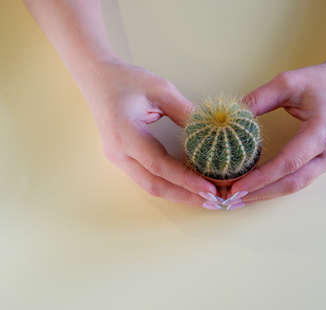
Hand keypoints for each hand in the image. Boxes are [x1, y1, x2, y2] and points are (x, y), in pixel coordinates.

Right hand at [79, 58, 218, 207]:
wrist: (97, 78)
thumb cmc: (126, 80)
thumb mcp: (161, 90)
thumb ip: (185, 112)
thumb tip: (212, 133)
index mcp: (125, 134)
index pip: (159, 165)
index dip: (186, 180)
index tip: (210, 188)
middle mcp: (118, 153)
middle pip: (154, 185)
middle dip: (185, 196)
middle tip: (214, 200)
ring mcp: (118, 159)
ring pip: (150, 186)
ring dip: (178, 194)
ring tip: (205, 197)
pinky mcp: (122, 159)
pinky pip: (147, 178)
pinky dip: (170, 184)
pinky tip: (188, 185)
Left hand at [228, 57, 325, 202]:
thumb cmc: (321, 80)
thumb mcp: (287, 82)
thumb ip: (258, 99)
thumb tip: (231, 118)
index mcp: (322, 131)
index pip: (288, 162)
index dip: (261, 178)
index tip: (236, 186)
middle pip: (293, 183)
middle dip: (261, 193)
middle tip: (233, 198)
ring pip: (297, 185)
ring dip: (268, 193)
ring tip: (241, 196)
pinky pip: (301, 178)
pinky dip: (278, 185)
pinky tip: (260, 186)